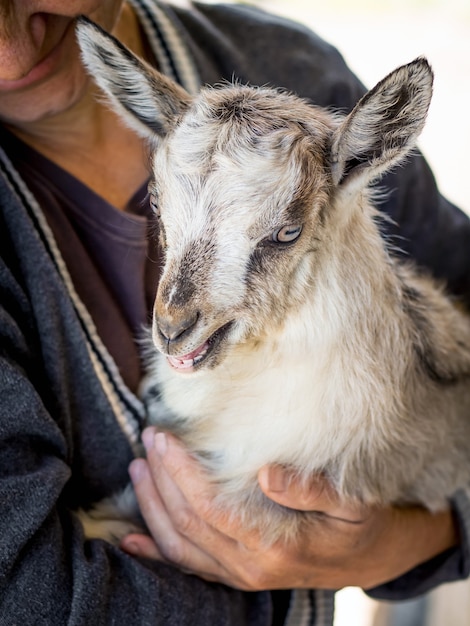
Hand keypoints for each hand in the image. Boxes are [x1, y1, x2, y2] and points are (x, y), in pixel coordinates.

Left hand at [121, 428, 457, 590]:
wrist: (371, 559)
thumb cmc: (361, 524)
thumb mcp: (353, 502)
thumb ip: (312, 488)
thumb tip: (266, 473)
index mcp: (274, 546)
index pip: (211, 507)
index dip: (182, 473)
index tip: (165, 439)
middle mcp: (250, 567)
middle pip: (188, 523)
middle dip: (162, 479)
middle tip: (149, 440)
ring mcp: (241, 575)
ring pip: (180, 545)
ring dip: (153, 507)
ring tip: (138, 469)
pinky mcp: (237, 575)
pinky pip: (188, 566)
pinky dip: (156, 551)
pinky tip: (132, 539)